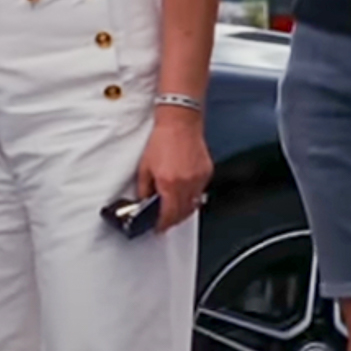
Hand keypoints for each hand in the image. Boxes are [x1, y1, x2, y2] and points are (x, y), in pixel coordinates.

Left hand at [136, 114, 212, 232]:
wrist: (179, 122)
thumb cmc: (162, 140)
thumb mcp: (145, 166)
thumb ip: (144, 188)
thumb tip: (144, 201)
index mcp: (169, 184)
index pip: (168, 215)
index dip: (162, 225)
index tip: (159, 228)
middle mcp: (186, 184)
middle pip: (182, 213)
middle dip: (173, 220)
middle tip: (165, 221)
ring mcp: (199, 179)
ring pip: (193, 204)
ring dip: (183, 210)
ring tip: (174, 208)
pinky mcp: (206, 173)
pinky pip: (200, 192)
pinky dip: (192, 196)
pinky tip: (183, 191)